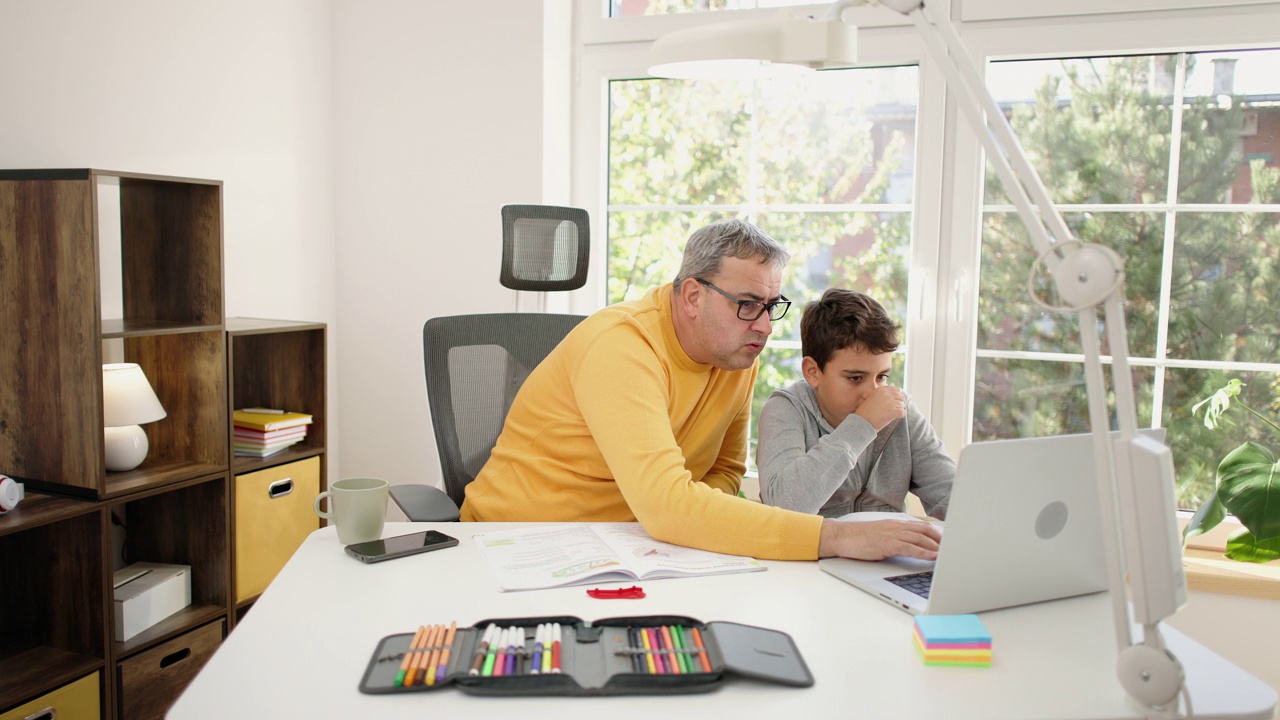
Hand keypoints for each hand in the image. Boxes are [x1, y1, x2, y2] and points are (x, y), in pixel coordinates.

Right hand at [817, 518, 940, 560]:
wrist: (842, 537)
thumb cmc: (859, 538)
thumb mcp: (881, 534)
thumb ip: (895, 537)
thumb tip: (909, 545)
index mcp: (895, 524)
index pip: (921, 525)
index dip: (937, 533)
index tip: (947, 540)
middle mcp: (896, 526)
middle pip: (926, 530)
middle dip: (941, 539)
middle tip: (953, 548)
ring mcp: (892, 534)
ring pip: (921, 538)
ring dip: (937, 546)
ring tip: (948, 554)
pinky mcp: (888, 544)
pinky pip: (911, 547)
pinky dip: (924, 552)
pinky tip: (933, 557)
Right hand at [854, 386, 905, 431]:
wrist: (861, 422)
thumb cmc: (865, 413)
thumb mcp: (870, 398)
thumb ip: (880, 395)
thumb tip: (892, 395)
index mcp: (880, 390)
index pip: (896, 389)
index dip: (896, 396)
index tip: (894, 402)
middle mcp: (886, 394)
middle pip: (901, 396)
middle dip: (899, 403)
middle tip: (893, 409)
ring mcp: (890, 402)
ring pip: (902, 405)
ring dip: (898, 410)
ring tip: (891, 414)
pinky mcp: (894, 411)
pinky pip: (903, 412)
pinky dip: (900, 416)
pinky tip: (893, 418)